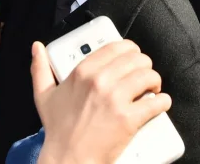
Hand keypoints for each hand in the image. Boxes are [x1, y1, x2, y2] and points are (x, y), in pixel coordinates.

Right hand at [31, 40, 170, 163]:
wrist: (68, 160)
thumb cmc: (58, 131)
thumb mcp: (44, 96)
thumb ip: (40, 69)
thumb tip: (37, 48)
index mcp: (83, 72)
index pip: (117, 47)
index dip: (130, 50)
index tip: (132, 58)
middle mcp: (100, 81)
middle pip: (137, 59)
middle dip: (144, 66)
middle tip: (142, 77)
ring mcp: (115, 100)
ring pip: (149, 76)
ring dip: (154, 82)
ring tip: (151, 90)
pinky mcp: (129, 119)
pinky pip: (156, 102)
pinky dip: (162, 102)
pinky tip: (159, 104)